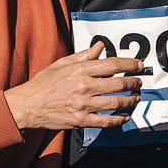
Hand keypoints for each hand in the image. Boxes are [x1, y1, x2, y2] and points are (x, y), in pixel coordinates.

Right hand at [4, 41, 143, 130]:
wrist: (27, 105)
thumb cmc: (43, 83)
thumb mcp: (61, 64)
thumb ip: (83, 55)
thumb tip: (99, 46)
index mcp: (80, 70)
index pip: (112, 65)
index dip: (129, 64)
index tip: (139, 65)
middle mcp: (84, 86)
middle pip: (119, 84)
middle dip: (134, 83)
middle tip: (139, 82)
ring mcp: (83, 105)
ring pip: (116, 103)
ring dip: (130, 101)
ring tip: (135, 98)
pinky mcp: (81, 120)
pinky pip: (106, 121)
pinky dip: (119, 119)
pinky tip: (124, 116)